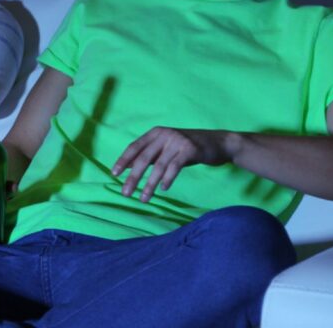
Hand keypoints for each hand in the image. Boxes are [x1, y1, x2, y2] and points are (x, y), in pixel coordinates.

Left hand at [111, 126, 234, 202]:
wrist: (217, 142)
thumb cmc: (187, 147)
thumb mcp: (165, 148)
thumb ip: (148, 155)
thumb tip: (127, 166)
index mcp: (155, 133)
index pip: (134, 146)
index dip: (123, 160)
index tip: (114, 174)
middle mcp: (164, 134)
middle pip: (143, 158)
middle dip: (133, 177)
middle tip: (125, 193)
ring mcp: (177, 141)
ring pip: (158, 166)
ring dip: (149, 185)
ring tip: (144, 199)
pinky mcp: (190, 149)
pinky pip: (174, 167)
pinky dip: (167, 179)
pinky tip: (163, 189)